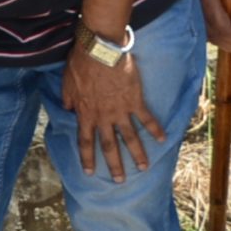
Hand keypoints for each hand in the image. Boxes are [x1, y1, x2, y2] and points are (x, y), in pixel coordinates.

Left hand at [59, 43, 165, 180]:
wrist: (100, 50)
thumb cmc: (81, 63)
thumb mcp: (67, 83)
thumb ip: (68, 99)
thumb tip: (68, 110)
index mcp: (86, 113)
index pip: (85, 141)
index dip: (87, 158)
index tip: (90, 172)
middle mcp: (103, 117)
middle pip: (109, 146)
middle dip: (114, 164)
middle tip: (120, 181)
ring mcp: (120, 110)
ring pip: (130, 137)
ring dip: (137, 154)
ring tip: (144, 168)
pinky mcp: (135, 101)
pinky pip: (147, 118)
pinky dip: (155, 129)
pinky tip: (162, 140)